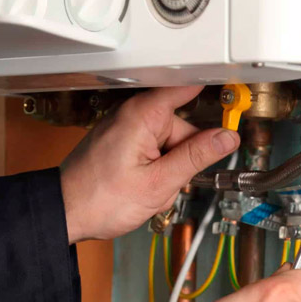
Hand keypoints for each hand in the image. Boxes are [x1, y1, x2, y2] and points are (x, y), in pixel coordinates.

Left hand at [60, 86, 239, 242]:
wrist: (66, 214)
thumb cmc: (100, 200)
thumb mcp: (159, 182)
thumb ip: (196, 157)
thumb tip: (226, 138)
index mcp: (143, 115)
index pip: (186, 87)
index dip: (213, 91)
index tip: (235, 98)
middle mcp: (133, 115)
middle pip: (181, 126)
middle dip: (184, 156)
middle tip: (171, 181)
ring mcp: (126, 129)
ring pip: (168, 144)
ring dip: (168, 169)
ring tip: (150, 190)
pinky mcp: (121, 144)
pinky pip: (152, 152)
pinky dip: (154, 171)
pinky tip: (143, 188)